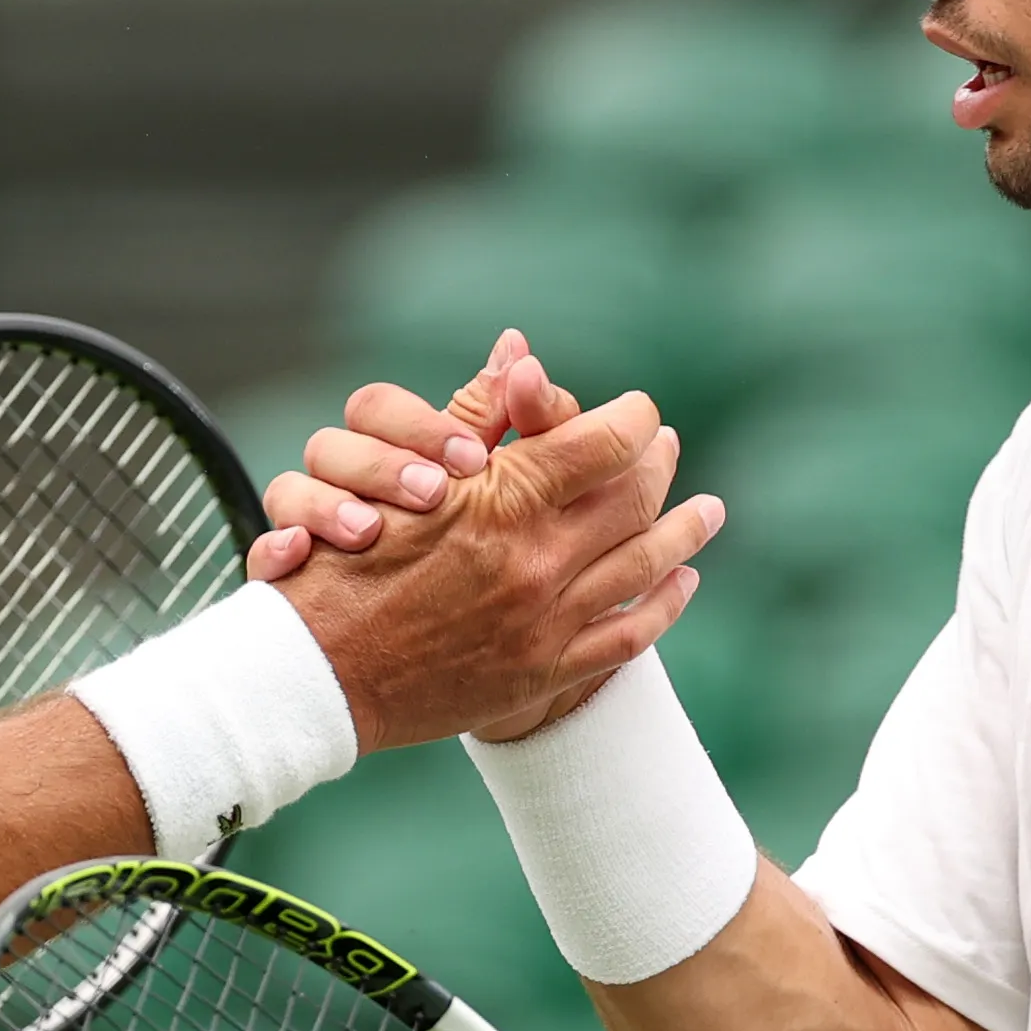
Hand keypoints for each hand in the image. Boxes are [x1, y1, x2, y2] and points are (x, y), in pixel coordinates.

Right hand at [248, 335, 578, 577]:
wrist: (402, 656)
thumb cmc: (456, 560)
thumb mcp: (486, 488)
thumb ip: (507, 423)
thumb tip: (518, 347)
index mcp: (384, 456)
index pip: (379, 409)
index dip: (420, 425)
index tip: (475, 458)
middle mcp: (339, 487)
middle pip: (331, 443)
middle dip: (382, 463)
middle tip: (434, 492)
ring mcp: (306, 533)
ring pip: (288, 490)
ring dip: (328, 503)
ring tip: (370, 531)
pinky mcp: (283, 585)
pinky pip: (262, 558)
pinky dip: (276, 552)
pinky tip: (301, 555)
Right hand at [272, 379, 722, 752]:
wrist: (320, 676)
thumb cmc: (346, 565)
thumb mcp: (404, 476)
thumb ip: (471, 415)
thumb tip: (519, 354)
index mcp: (504, 504)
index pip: (600, 444)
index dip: (629, 420)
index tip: (639, 410)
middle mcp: (535, 562)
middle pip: (633, 501)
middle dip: (658, 468)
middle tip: (669, 448)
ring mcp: (546, 623)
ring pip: (644, 567)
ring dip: (684, 532)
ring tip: (710, 510)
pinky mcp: (545, 674)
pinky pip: (628, 637)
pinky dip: (664, 605)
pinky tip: (682, 583)